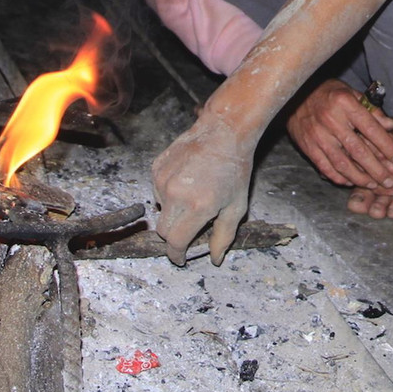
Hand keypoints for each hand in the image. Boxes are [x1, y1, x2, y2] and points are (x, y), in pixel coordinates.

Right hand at [152, 112, 253, 265]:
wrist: (223, 132)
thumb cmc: (234, 170)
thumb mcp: (236, 206)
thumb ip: (223, 236)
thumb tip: (214, 259)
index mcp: (197, 206)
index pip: (175, 242)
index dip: (177, 254)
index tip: (180, 258)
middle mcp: (175, 194)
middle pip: (162, 230)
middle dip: (173, 236)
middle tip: (188, 231)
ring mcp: (162, 179)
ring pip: (160, 209)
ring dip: (172, 211)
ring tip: (193, 196)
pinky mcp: (156, 167)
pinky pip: (157, 190)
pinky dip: (168, 193)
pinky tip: (186, 181)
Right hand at [286, 79, 392, 188]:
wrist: (294, 95)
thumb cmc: (328, 93)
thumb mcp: (351, 94)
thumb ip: (371, 110)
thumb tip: (391, 127)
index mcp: (345, 104)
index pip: (372, 129)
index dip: (387, 146)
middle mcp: (331, 120)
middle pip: (358, 151)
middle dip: (377, 169)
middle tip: (390, 182)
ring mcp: (318, 135)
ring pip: (342, 163)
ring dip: (360, 178)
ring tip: (373, 185)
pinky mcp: (307, 146)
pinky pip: (325, 167)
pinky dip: (339, 177)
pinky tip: (351, 182)